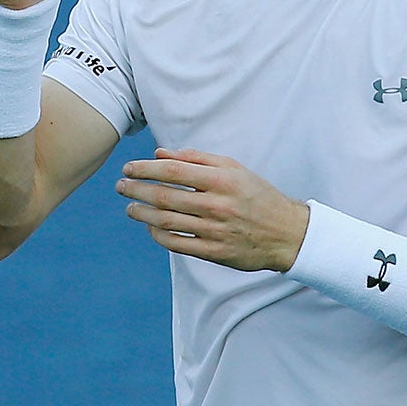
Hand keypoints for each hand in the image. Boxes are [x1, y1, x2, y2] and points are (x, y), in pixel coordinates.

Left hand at [115, 148, 311, 271]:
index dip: (145, 168)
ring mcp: (215, 230)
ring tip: (129, 206)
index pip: (173, 171)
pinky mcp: (214, 252)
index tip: (128, 168)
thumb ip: (197, 159)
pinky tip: (150, 226)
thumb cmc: (257, 195)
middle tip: (120, 186)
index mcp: (222, 180)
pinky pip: (176, 244)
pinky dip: (158, 234)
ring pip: (166, 221)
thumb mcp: (234, 169)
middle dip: (136, 189)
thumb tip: (160, 153)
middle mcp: (217, 205)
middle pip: (164, 196)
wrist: (287, 233)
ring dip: (141, 212)